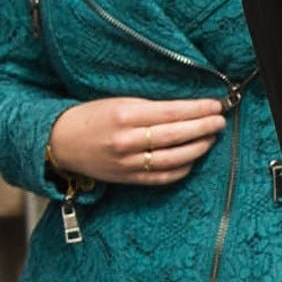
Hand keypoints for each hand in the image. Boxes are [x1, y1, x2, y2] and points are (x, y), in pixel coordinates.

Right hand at [47, 94, 226, 187]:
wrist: (61, 143)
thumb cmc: (91, 117)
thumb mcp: (117, 103)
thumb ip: (148, 106)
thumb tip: (185, 107)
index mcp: (123, 116)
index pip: (170, 112)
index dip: (197, 109)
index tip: (215, 104)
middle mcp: (126, 141)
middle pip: (175, 135)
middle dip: (203, 127)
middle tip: (220, 120)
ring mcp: (128, 163)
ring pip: (174, 159)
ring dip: (198, 148)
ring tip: (211, 138)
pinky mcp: (129, 179)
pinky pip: (164, 177)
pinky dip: (183, 168)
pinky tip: (193, 158)